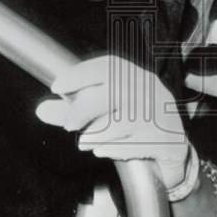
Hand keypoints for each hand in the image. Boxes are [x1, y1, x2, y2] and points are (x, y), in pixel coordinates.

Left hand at [35, 56, 189, 190]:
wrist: (174, 147)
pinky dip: (112, 149)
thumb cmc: (133, 123)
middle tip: (69, 125)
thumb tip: (41, 110)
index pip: (108, 66)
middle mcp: (150, 91)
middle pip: (114, 91)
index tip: (57, 87)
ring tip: (86, 141)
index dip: (80, 74)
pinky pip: (132, 145)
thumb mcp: (104, 112)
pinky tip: (104, 150)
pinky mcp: (165, 139)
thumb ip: (72, 111)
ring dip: (96, 134)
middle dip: (84, 108)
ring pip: (121, 121)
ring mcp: (159, 115)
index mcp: (135, 76)